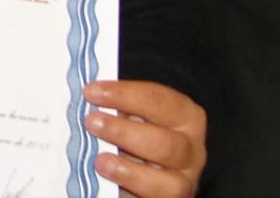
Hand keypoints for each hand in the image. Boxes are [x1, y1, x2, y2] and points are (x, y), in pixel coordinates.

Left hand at [83, 80, 205, 197]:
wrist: (144, 172)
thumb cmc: (136, 135)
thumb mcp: (132, 116)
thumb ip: (117, 108)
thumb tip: (88, 96)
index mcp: (186, 117)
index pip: (158, 100)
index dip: (123, 95)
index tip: (91, 92)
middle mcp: (192, 150)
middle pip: (165, 142)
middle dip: (123, 131)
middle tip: (91, 123)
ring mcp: (185, 182)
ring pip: (167, 181)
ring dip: (128, 170)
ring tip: (100, 161)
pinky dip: (130, 191)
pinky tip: (108, 183)